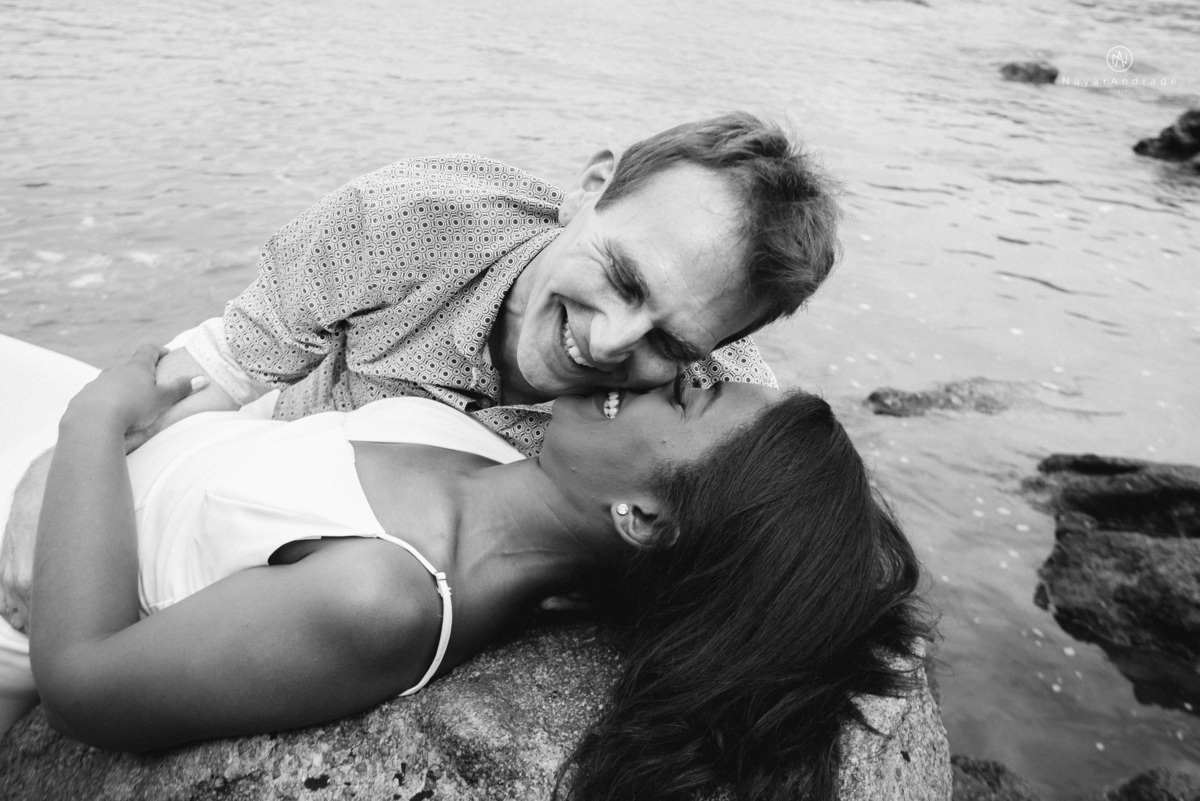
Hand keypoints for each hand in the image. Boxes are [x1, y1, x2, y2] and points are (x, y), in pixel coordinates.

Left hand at [66, 345, 208, 435]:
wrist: (93, 421)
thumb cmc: (133, 407)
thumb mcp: (162, 399)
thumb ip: (181, 389)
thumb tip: (203, 379)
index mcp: (137, 367)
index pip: (149, 350)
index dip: (158, 351)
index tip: (166, 354)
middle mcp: (115, 371)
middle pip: (130, 367)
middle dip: (140, 374)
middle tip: (151, 384)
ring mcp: (98, 383)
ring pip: (112, 382)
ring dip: (121, 388)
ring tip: (130, 403)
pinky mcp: (84, 398)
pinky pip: (98, 396)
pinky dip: (106, 401)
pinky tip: (110, 414)